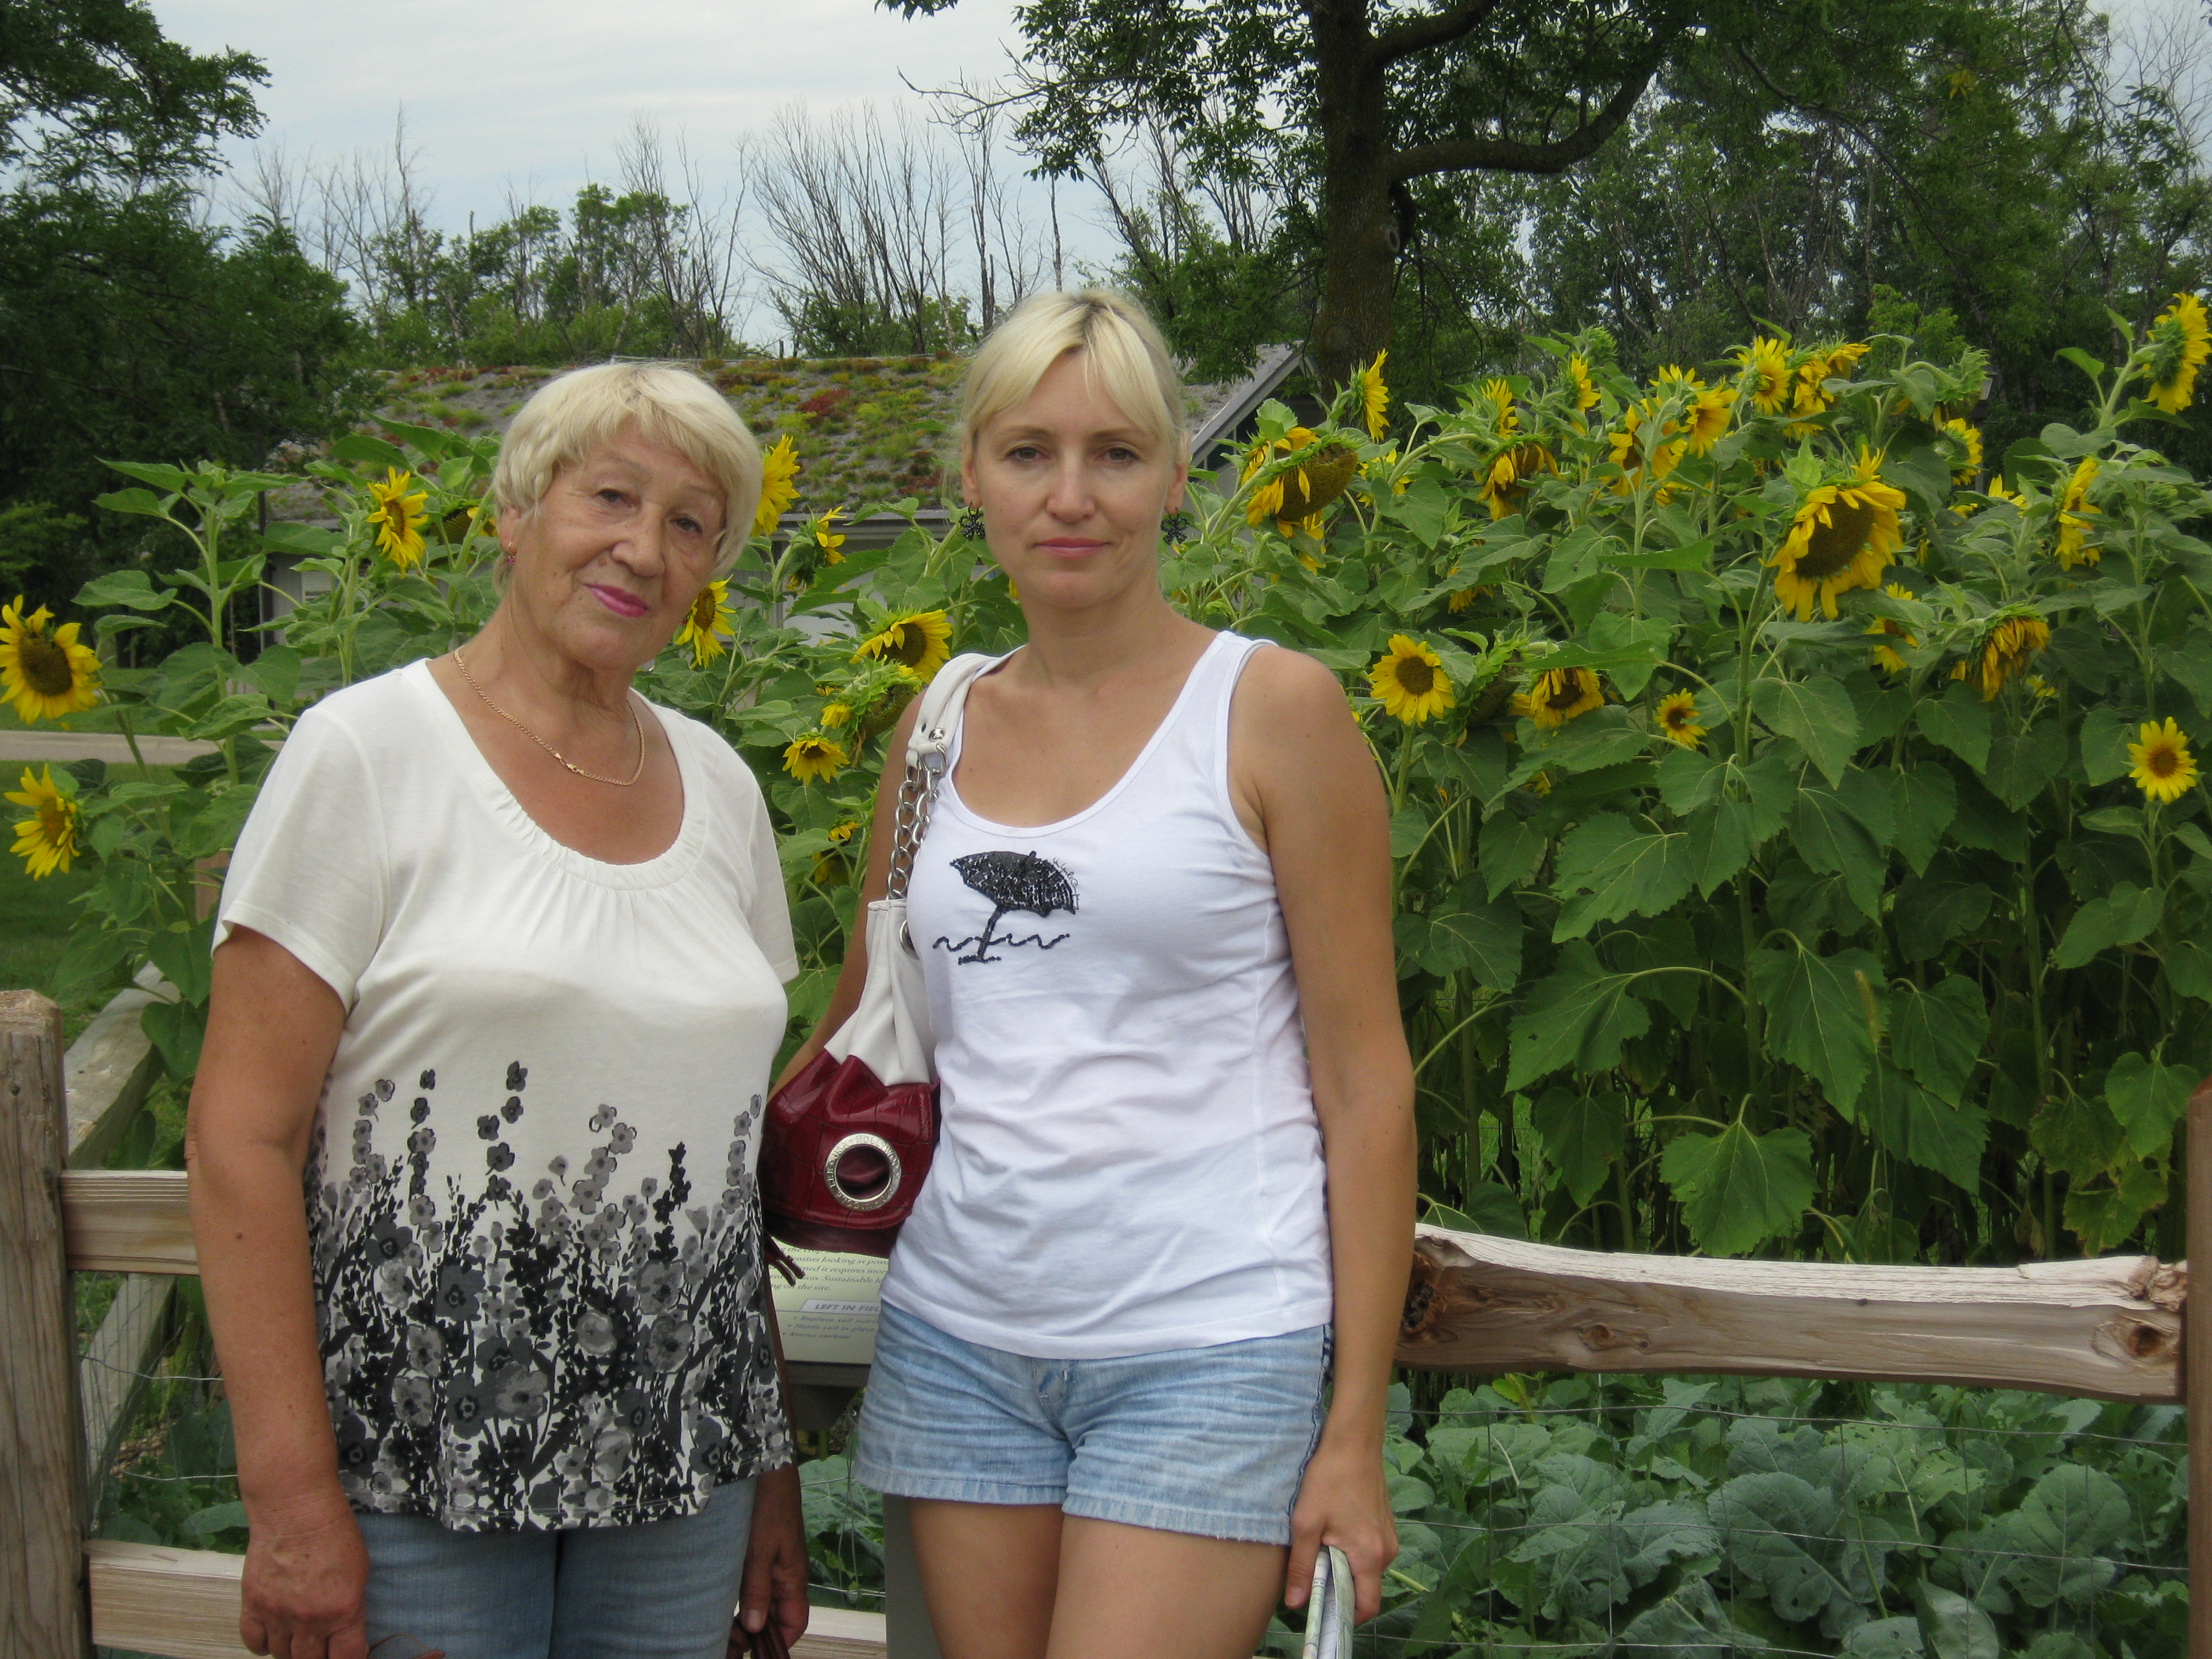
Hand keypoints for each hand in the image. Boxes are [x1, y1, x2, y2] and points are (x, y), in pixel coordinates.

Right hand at [239, 1482, 369, 1658]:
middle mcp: (309, 1621)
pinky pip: (254, 1643)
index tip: (346, 1655)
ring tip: (299, 1635)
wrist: (296, 1512)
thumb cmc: (335, 1534)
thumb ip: (351, 1609)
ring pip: (282, 1654)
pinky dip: (263, 1644)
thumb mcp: (359, 1573)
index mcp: (343, 1612)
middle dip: (318, 1657)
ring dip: (292, 1649)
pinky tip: (273, 1634)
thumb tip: (346, 1636)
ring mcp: (277, 1616)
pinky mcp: (252, 1606)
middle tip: (321, 1646)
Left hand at [732, 1463, 810, 1653]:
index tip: (749, 1650)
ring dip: (744, 1617)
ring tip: (718, 1627)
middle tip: (723, 1642)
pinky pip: (754, 1585)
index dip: (777, 1642)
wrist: (768, 1470)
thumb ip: (757, 1589)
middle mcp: (785, 1576)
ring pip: (762, 1602)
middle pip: (775, 1617)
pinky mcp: (760, 1553)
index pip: (794, 1624)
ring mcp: (773, 1565)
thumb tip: (755, 1628)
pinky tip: (721, 1601)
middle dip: (754, 1634)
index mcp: (793, 1578)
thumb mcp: (760, 1550)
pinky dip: (740, 1597)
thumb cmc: (770, 1506)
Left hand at [1283, 1433, 1397, 1624]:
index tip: (1320, 1608)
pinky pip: (1369, 1550)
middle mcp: (1387, 1550)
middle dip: (1339, 1587)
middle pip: (1366, 1587)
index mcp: (1370, 1556)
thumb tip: (1295, 1604)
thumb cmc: (1328, 1479)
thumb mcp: (1306, 1523)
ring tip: (1319, 1545)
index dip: (1344, 1614)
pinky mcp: (1385, 1523)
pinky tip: (1332, 1530)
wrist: (1353, 1441)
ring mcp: (1389, 1536)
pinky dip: (1351, 1551)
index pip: (1367, 1606)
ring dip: (1344, 1566)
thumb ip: (1301, 1567)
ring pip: (1366, 1568)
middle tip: (1312, 1572)